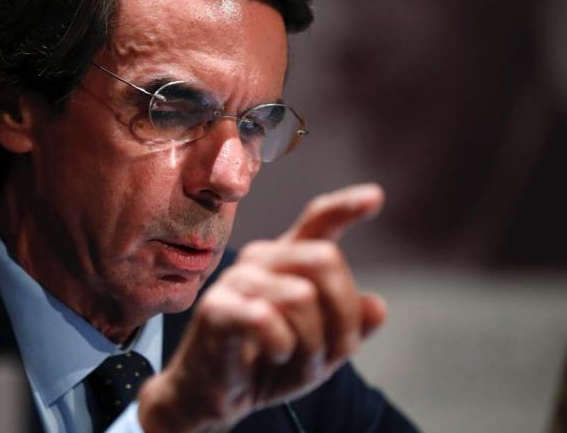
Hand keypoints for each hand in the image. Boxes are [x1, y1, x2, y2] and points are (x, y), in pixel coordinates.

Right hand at [138, 184, 387, 431]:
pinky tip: (276, 353)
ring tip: (295, 359)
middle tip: (335, 351)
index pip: (317, 221)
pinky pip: (266, 318)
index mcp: (288, 260)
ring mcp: (236, 280)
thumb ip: (350, 325)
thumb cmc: (267, 363)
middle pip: (325, 259)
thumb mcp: (321, 349)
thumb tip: (377, 307)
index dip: (346, 207)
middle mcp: (261, 259)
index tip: (375, 197)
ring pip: (301, 296)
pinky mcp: (217, 308)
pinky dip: (283, 345)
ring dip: (312, 343)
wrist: (214, 394)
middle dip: (343, 314)